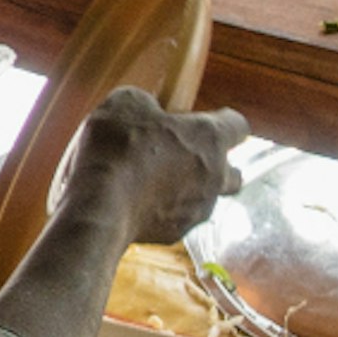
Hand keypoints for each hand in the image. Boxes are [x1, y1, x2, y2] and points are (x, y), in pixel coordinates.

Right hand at [65, 86, 249, 246]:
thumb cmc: (117, 149)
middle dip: (216, 166)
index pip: (238, 126)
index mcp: (208, 137)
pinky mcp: (175, 233)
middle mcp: (214, 174)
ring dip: (186, 189)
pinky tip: (134, 201)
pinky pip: (176, 219)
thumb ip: (147, 103)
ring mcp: (198, 208)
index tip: (206, 119)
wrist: (99, 205)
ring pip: (205, 198)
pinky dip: (161, 211)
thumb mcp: (125, 103)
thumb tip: (146, 109)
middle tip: (183, 157)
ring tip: (150, 182)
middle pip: (234, 172)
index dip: (223, 121)